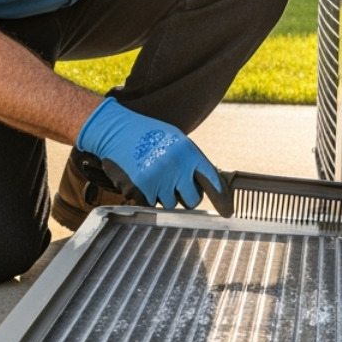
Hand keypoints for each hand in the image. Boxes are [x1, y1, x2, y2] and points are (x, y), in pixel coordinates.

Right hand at [75, 98, 219, 208]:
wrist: (114, 130)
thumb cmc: (146, 134)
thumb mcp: (175, 140)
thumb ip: (190, 162)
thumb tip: (206, 186)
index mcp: (188, 152)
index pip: (212, 180)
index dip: (221, 199)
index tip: (228, 212)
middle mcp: (176, 167)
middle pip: (191, 200)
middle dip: (185, 197)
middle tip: (173, 184)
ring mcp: (158, 180)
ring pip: (169, 204)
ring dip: (162, 195)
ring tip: (150, 173)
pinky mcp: (140, 189)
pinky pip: (150, 204)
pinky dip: (145, 196)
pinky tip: (138, 177)